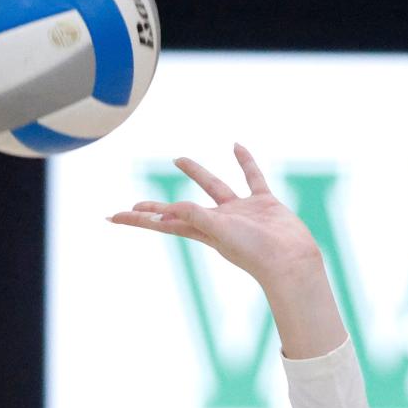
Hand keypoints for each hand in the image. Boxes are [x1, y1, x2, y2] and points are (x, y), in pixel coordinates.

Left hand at [108, 144, 320, 289]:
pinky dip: (245, 162)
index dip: (139, 219)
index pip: (163, 222)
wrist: (292, 261)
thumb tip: (171, 208)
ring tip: (178, 159)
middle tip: (135, 203)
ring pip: (212, 187)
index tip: (115, 216)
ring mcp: (240, 212)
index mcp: (202, 231)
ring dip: (195, 173)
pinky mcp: (263, 203)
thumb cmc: (255, 252)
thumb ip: (196, 217)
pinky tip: (237, 147)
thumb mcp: (220, 232)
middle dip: (156, 208)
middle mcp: (217, 221)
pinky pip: (251, 177)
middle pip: (178, 210)